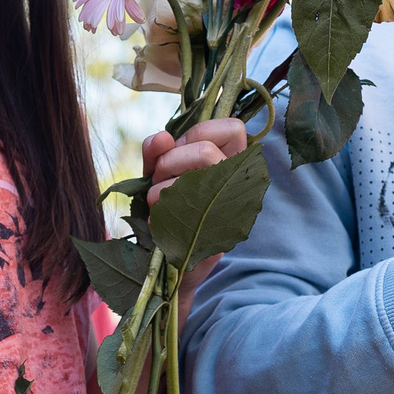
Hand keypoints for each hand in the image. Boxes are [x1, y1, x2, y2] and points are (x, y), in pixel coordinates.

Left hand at [142, 118, 250, 319]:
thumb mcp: (159, 175)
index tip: (177, 150)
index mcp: (232, 163)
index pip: (232, 128)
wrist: (166, 266)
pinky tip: (155, 223)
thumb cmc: (167, 212)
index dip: (198, 133)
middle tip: (158, 181)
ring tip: (154, 203)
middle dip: (170, 162)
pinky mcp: (218, 237)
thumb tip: (161, 137)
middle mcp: (240, 185)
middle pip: (207, 150)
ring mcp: (233, 211)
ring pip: (201, 172)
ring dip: (163, 184)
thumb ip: (157, 153)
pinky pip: (187, 208)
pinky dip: (160, 211)